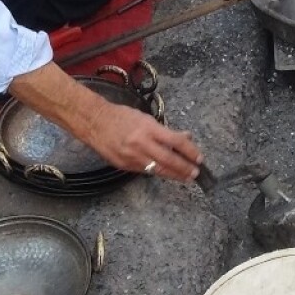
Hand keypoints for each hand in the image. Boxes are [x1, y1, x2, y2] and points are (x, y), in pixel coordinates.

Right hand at [86, 102, 203, 181]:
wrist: (94, 123)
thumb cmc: (121, 116)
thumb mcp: (145, 118)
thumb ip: (165, 130)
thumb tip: (184, 137)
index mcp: (148, 129)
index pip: (176, 141)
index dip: (190, 151)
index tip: (199, 157)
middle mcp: (141, 144)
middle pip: (169, 160)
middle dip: (185, 169)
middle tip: (196, 173)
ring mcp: (132, 157)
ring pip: (158, 170)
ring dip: (174, 175)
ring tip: (185, 178)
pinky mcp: (124, 166)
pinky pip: (145, 171)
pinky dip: (157, 172)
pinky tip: (166, 174)